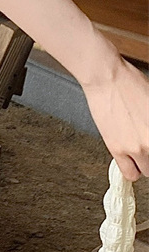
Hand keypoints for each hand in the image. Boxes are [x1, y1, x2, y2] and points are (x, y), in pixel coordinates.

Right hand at [81, 56, 148, 180]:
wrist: (107, 78)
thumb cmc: (131, 83)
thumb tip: (148, 130)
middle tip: (146, 144)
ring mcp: (138, 147)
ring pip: (147, 170)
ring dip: (144, 162)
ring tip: (138, 151)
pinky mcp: (118, 149)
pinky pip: (130, 173)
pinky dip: (131, 169)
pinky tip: (129, 159)